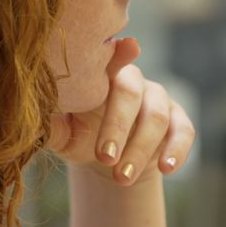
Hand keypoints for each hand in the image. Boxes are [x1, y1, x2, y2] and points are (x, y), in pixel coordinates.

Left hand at [47, 38, 195, 185]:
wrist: (110, 162)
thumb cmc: (81, 138)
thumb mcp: (64, 135)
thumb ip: (54, 126)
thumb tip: (41, 119)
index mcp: (101, 77)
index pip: (106, 63)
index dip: (117, 56)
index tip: (127, 49)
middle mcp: (132, 81)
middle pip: (130, 94)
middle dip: (118, 127)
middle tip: (105, 157)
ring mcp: (158, 99)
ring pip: (156, 116)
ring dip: (140, 149)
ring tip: (122, 178)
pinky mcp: (178, 120)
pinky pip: (184, 131)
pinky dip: (177, 150)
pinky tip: (166, 169)